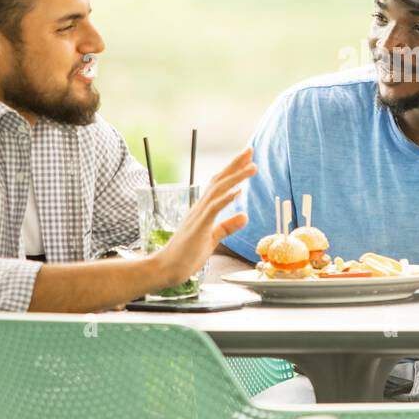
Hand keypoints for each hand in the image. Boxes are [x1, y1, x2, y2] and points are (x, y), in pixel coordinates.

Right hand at [151, 147, 255, 289]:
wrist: (166, 268)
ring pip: (218, 190)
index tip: (247, 159)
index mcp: (203, 209)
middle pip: (219, 180)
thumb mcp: (213, 238)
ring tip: (252, 166)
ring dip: (235, 177)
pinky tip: (237, 191)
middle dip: (235, 164)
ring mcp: (198, 216)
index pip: (220, 184)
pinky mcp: (198, 227)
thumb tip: (245, 216)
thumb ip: (227, 226)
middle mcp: (200, 207)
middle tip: (250, 149)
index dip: (233, 170)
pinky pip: (212, 209)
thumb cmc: (187, 255)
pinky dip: (225, 199)